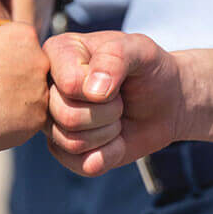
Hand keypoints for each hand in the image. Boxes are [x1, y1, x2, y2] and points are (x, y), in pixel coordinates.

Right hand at [0, 21, 48, 153]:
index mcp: (23, 35)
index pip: (25, 40)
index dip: (8, 51)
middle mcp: (40, 61)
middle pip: (35, 65)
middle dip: (19, 73)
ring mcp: (41, 92)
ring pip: (35, 92)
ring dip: (19, 96)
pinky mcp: (38, 119)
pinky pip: (32, 116)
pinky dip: (18, 118)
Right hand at [43, 30, 184, 175]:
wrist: (165, 100)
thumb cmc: (147, 68)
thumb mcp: (139, 49)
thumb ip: (115, 57)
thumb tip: (93, 91)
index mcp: (57, 52)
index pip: (69, 83)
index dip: (102, 89)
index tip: (116, 77)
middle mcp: (47, 85)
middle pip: (66, 115)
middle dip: (107, 113)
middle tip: (119, 100)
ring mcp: (53, 118)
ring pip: (70, 142)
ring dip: (107, 134)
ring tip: (116, 117)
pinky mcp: (65, 147)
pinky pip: (77, 164)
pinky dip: (106, 156)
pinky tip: (116, 140)